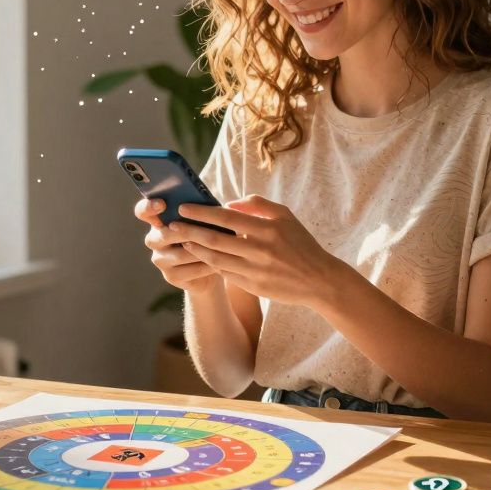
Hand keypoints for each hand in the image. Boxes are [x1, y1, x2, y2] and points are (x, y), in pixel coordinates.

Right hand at [134, 197, 220, 294]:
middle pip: (163, 235)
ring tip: (220, 248)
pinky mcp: (171, 276)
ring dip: (201, 250)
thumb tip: (211, 204)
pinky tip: (218, 263)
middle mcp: (154, 240)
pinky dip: (205, 266)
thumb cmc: (209, 233)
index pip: (142, 211)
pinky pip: (189, 271)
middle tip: (203, 230)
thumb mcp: (204, 219)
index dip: (148, 207)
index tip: (162, 204)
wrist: (215, 264)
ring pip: (179, 254)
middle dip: (185, 232)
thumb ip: (200, 210)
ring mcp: (160, 259)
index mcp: (158, 220)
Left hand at [171, 195, 352, 308]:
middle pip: (214, 239)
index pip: (226, 218)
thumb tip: (229, 203)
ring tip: (182, 241)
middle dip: (189, 231)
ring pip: (215, 258)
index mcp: (266, 229)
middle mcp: (259, 250)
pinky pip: (224, 273)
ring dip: (195, 249)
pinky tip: (200, 256)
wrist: (318, 280)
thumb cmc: (300, 243)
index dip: (201, 212)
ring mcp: (255, 270)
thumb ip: (257, 205)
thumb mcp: (285, 216)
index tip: (184, 208)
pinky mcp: (252, 286)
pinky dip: (210, 264)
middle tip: (172, 225)